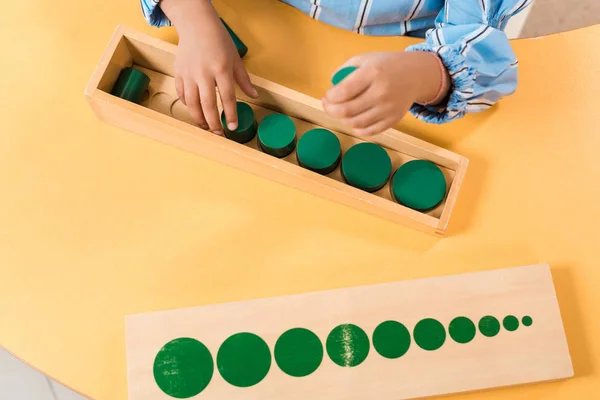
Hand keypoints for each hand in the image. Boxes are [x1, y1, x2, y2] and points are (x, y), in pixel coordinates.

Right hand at [161, 0, 257, 134]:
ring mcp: (189, 74)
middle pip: (208, 105)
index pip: (228, 98)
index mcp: (221, 69)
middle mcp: (204, 73)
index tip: (232, 127)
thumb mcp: (235, 59)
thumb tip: (254, 96)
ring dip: (199, 118)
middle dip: (213, 123)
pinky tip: (195, 111)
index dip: (231, 115)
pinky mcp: (179, 73)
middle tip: (219, 133)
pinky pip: (182, 95)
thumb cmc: (219, 41)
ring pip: (192, 103)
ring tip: (206, 126)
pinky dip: (188, 106)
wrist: (197, 25)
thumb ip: (244, 80)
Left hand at [322, 51, 449, 135]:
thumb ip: (345, 70)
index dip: (330, 97)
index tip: (327, 96)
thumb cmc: (386, 65)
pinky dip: (357, 128)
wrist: (417, 74)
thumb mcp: (365, 58)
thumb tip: (331, 88)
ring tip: (342, 112)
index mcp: (372, 73)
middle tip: (328, 105)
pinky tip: (354, 120)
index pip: (343, 92)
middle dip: (331, 110)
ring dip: (343, 120)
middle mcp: (381, 92)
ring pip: (356, 123)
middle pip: (347, 111)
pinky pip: (369, 131)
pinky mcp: (394, 120)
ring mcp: (388, 108)